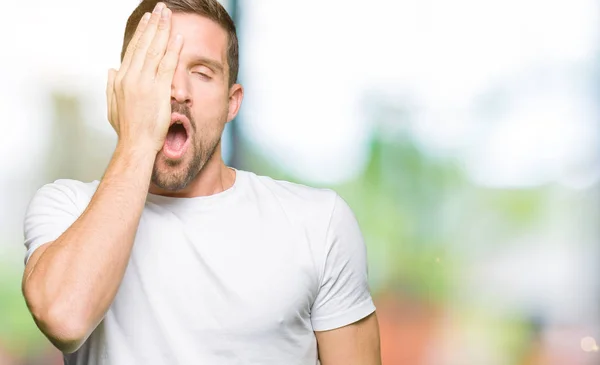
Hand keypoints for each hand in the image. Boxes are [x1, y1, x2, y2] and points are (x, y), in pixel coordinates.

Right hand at [106, 2, 182, 152]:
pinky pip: (166, 66)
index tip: (148, 20)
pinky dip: (172, 50)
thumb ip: (111, 87)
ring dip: (162, 30)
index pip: (133, 50)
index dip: (142, 33)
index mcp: (121, 80)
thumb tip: (110, 69)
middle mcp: (131, 78)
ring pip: (154, 50)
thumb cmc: (128, 131)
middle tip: (160, 9)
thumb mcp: (113, 107)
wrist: (136, 146)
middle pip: (144, 45)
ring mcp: (144, 84)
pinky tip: (177, 36)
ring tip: (168, 14)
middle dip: (153, 25)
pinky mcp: (158, 92)